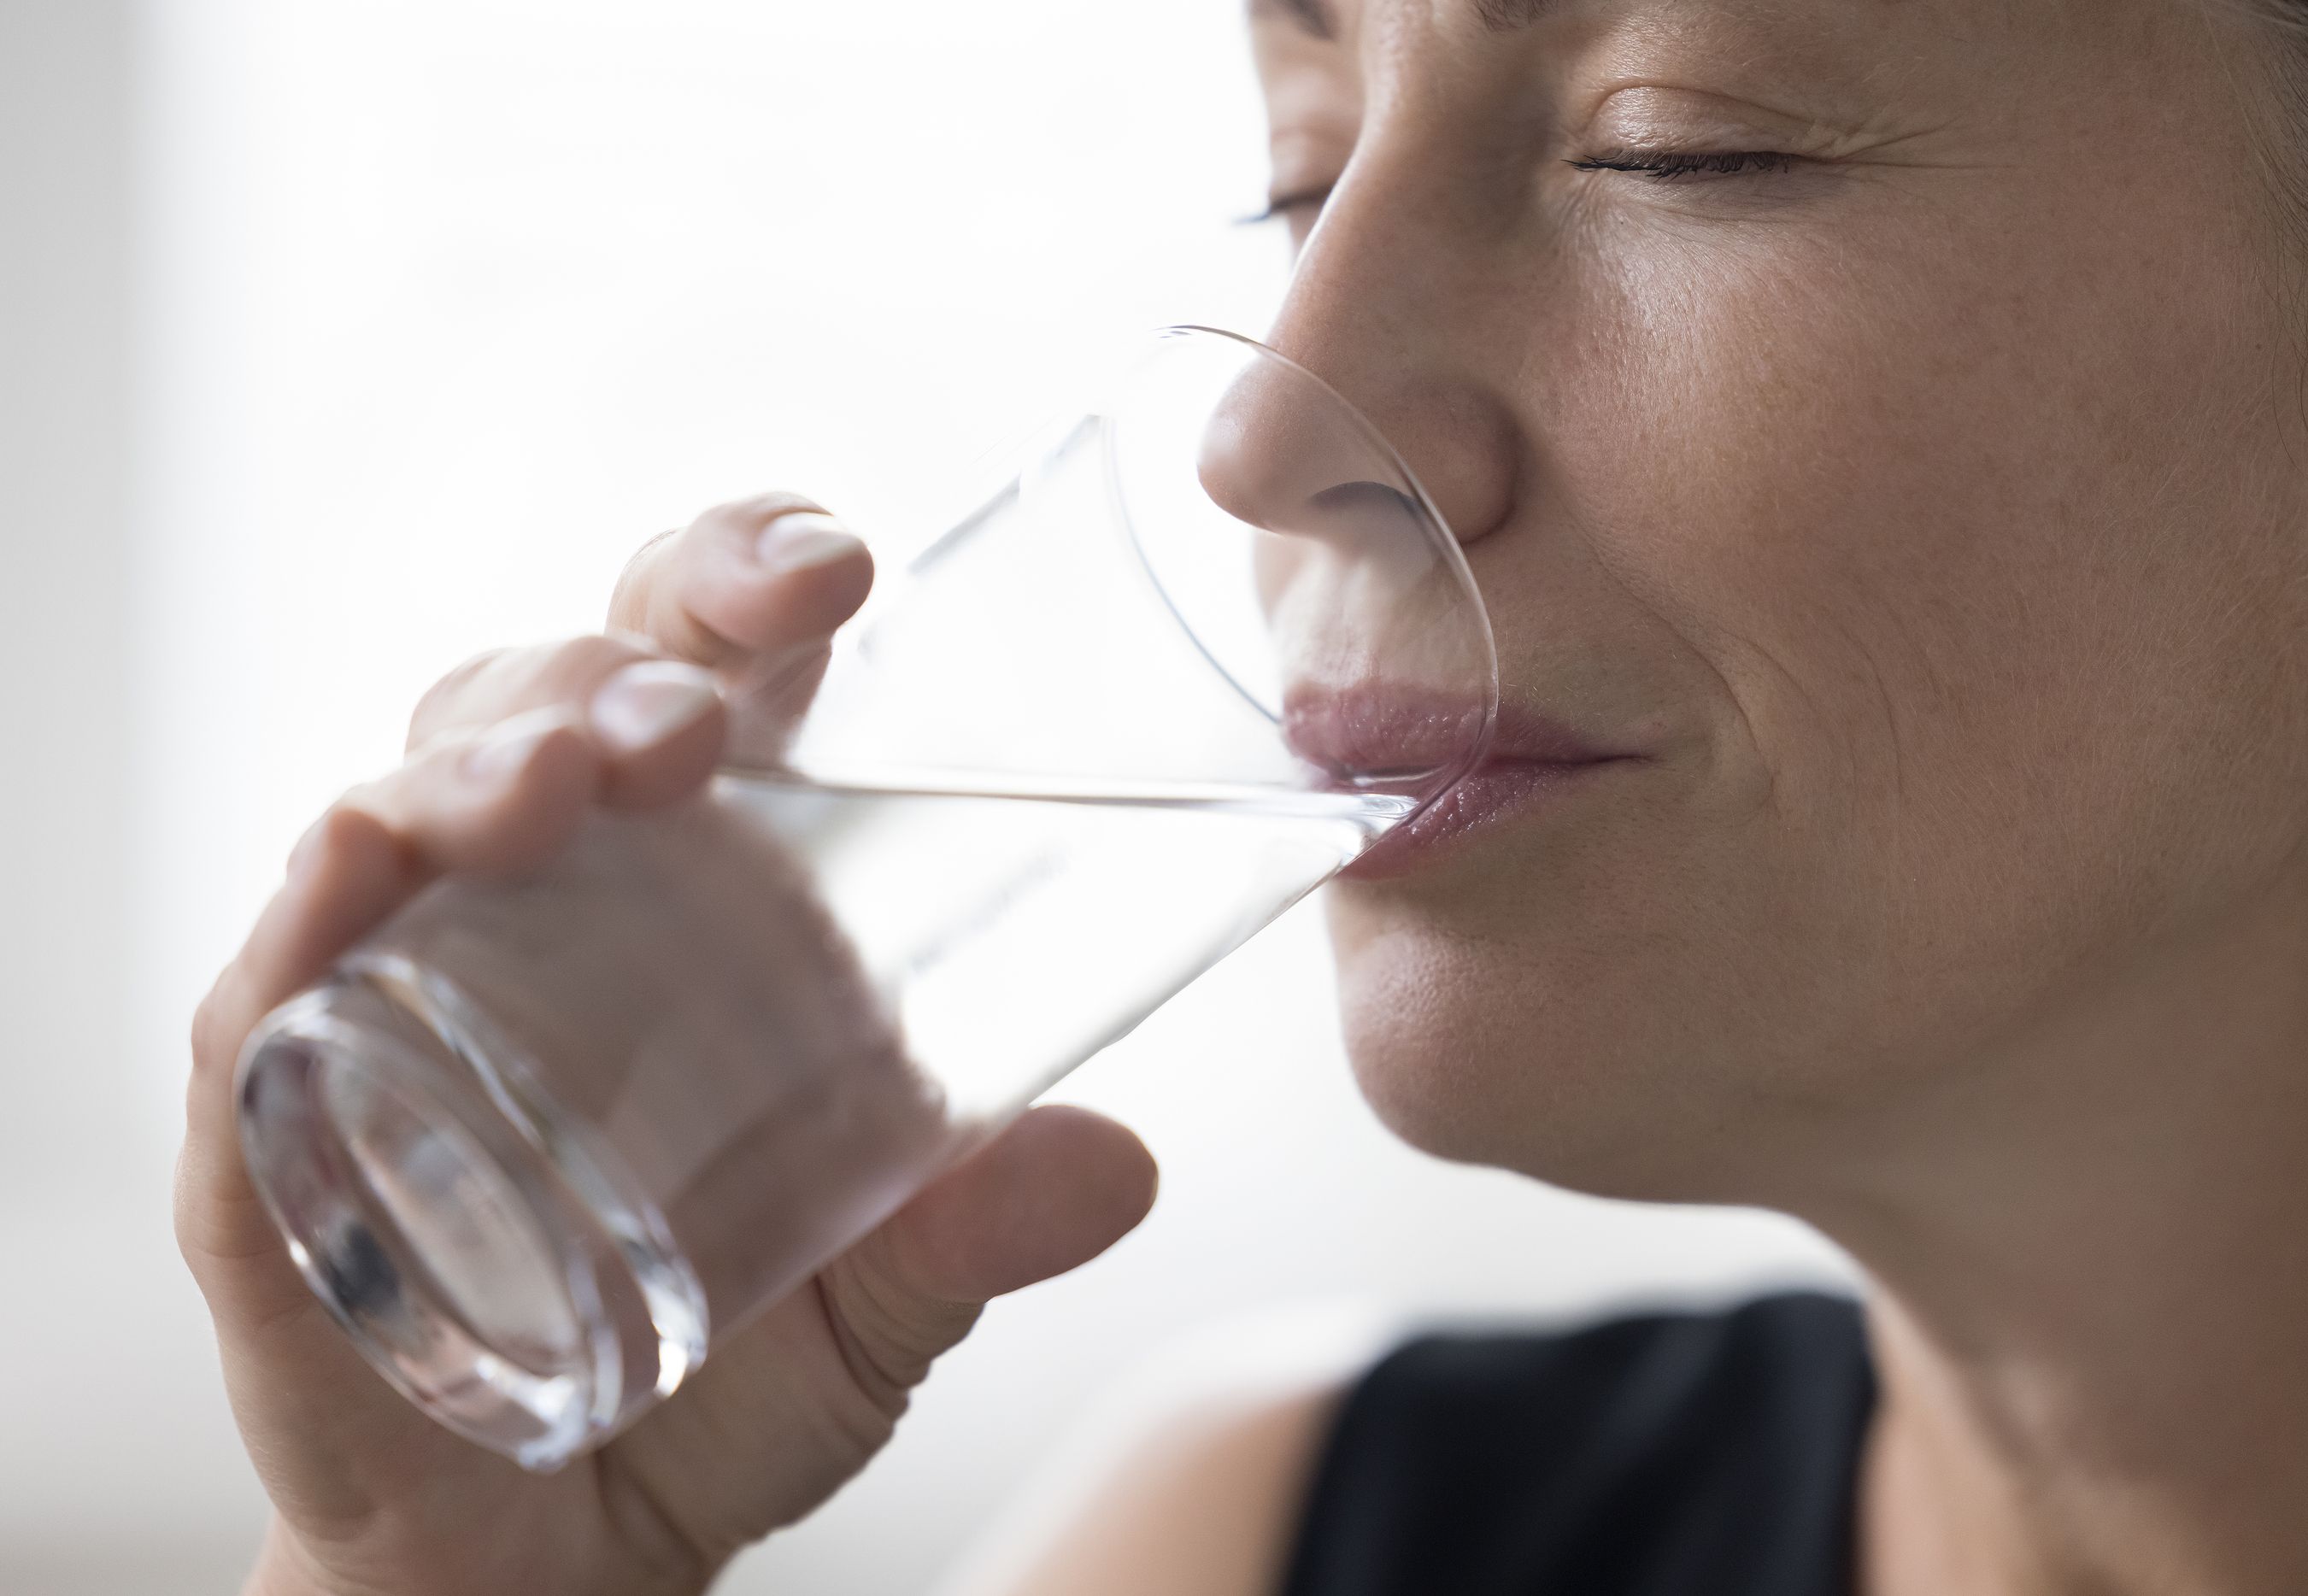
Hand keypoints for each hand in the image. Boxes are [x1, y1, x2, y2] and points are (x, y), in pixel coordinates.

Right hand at [178, 494, 1159, 1595]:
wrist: (552, 1558)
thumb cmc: (714, 1381)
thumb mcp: (879, 1302)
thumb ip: (979, 1231)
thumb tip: (1121, 1166)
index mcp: (697, 897)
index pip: (704, 675)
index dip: (747, 579)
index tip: (838, 569)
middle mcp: (542, 908)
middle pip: (552, 697)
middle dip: (616, 665)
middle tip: (697, 727)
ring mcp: (399, 997)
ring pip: (408, 800)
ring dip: (481, 759)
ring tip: (567, 785)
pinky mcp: (280, 1125)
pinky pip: (267, 992)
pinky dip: (307, 918)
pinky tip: (358, 866)